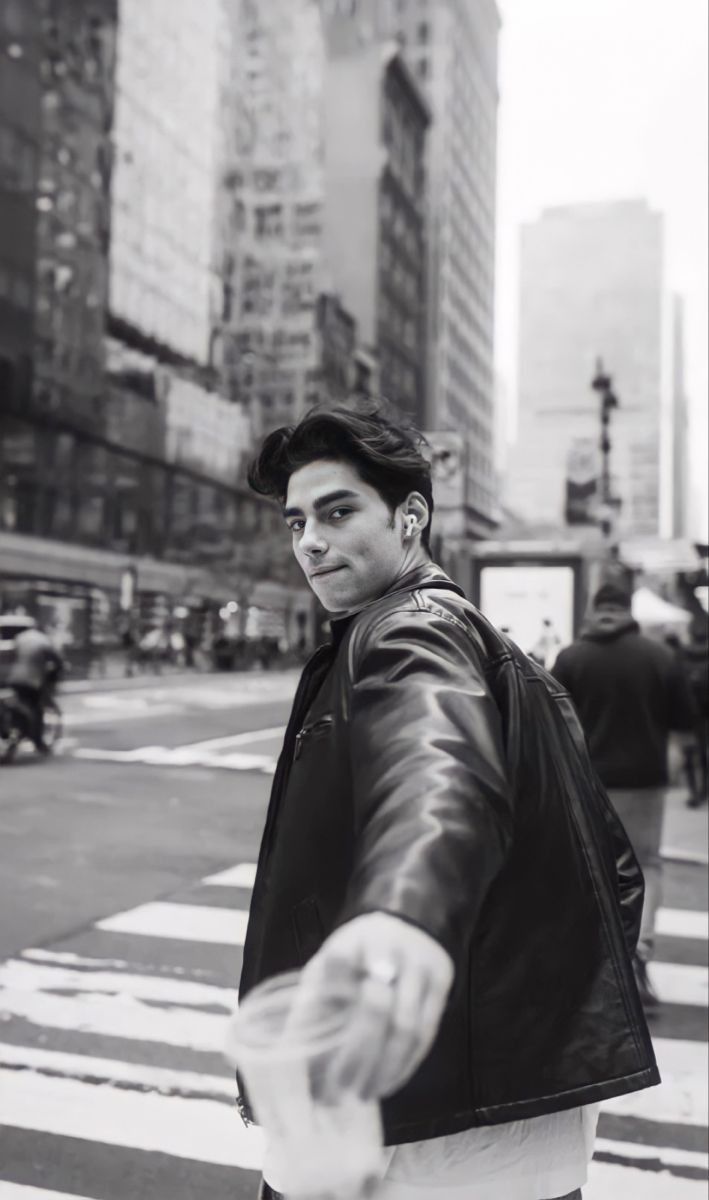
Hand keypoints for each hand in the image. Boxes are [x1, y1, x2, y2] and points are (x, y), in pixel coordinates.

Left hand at [293, 912, 453, 1100]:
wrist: (407, 920)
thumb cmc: (357, 953)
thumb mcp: (328, 962)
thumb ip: (311, 1000)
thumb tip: (290, 1055)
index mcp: (352, 940)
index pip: (337, 970)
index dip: (324, 1012)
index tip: (311, 1048)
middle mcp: (389, 948)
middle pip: (378, 1008)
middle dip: (358, 1056)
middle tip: (340, 1090)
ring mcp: (420, 965)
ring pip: (407, 1027)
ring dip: (386, 1068)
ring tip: (365, 1094)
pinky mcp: (441, 980)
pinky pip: (427, 1032)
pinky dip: (407, 1063)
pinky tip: (389, 1082)